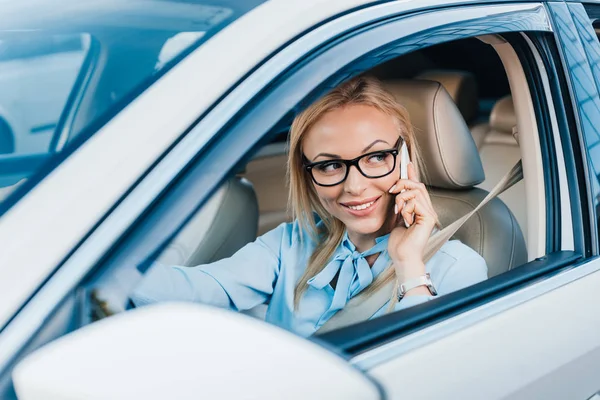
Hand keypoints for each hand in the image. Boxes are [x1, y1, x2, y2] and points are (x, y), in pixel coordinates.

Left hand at [387, 163, 437, 281]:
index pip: (418, 187)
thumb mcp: (396, 218)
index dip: (412, 174)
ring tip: (398, 212)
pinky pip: (415, 202)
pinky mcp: (429, 217)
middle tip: (392, 190)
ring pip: (415, 191)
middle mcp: (427, 210)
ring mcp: (430, 213)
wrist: (402, 256)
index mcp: (420, 210)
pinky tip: (405, 220)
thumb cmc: (398, 242)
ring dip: (401, 199)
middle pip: (418, 185)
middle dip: (403, 183)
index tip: (406, 163)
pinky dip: (405, 209)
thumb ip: (400, 204)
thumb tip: (397, 190)